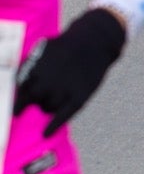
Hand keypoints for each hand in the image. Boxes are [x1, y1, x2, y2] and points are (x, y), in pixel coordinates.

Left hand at [14, 8, 125, 137]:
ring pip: (48, 108)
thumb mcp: (43, 49)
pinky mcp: (78, 97)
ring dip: (46, 107)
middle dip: (29, 104)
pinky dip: (53, 126)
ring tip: (52, 101)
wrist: (95, 40)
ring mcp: (63, 91)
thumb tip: (17, 82)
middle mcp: (46, 83)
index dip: (19, 97)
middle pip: (32, 101)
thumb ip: (29, 65)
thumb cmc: (67, 44)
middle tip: (26, 110)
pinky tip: (46, 133)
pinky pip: (62, 116)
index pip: (20, 91)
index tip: (18, 104)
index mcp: (35, 71)